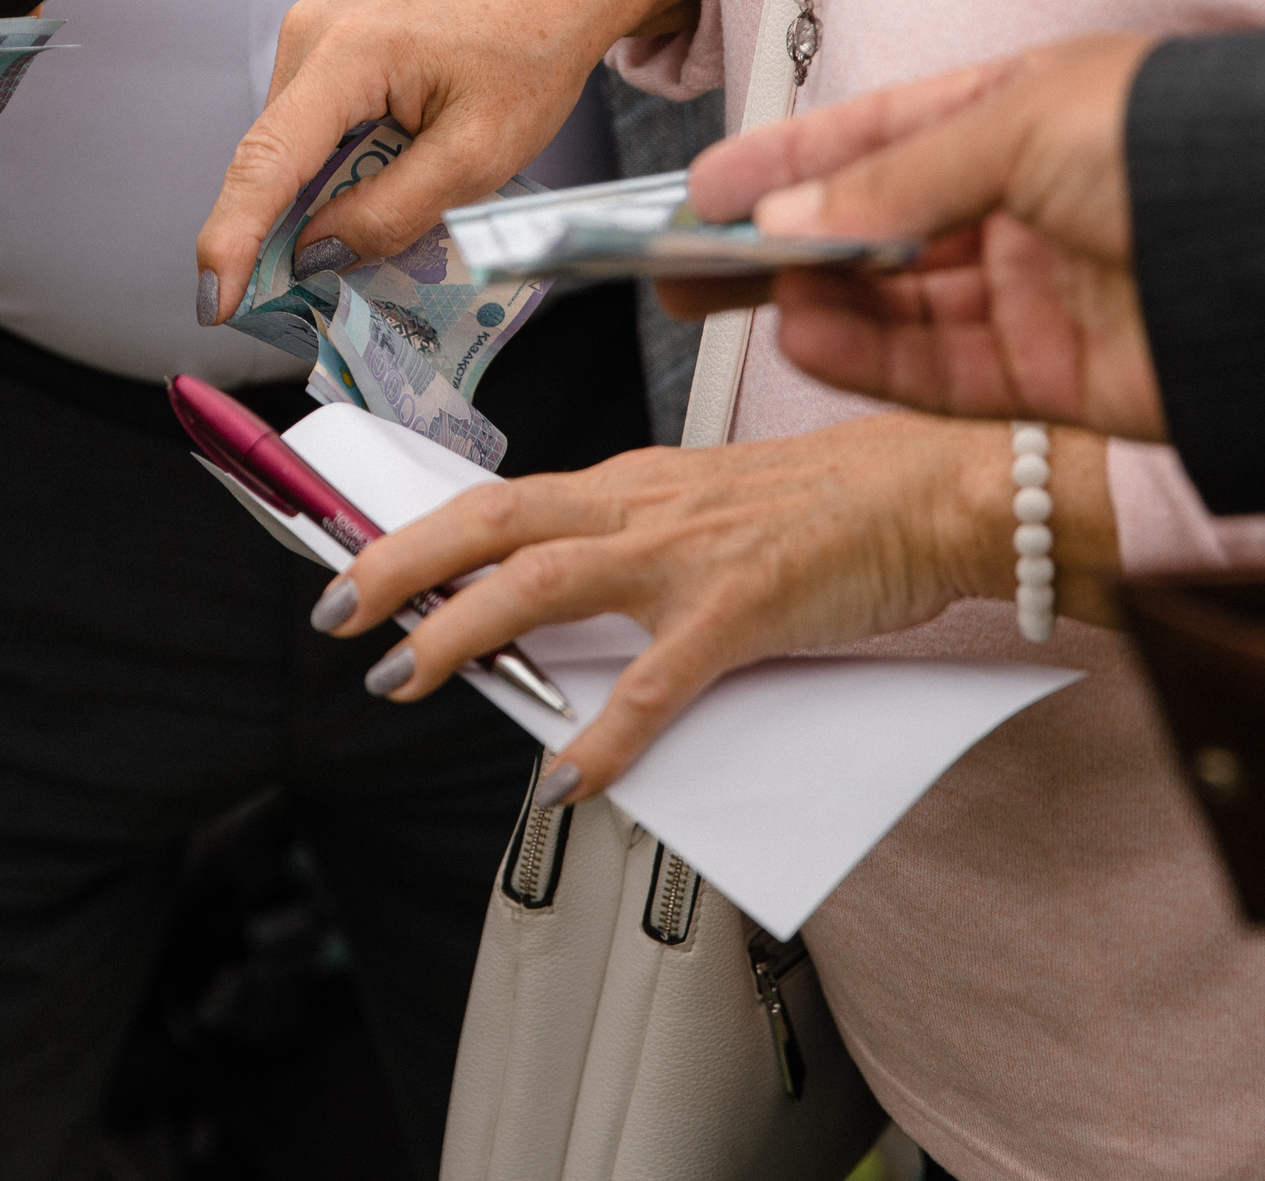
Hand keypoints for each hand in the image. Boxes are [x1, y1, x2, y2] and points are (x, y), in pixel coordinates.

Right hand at [194, 0, 700, 322]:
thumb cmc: (532, 49)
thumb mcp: (477, 155)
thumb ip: (391, 211)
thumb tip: (317, 253)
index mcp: (348, 54)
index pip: (266, 162)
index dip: (232, 241)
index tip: (214, 302)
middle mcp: (313, 34)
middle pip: (270, 161)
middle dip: (279, 234)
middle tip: (311, 299)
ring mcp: (316, 32)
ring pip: (290, 149)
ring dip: (313, 200)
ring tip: (370, 232)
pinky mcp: (330, 42)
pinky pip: (311, 127)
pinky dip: (331, 170)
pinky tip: (374, 188)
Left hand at [314, 413, 1115, 802]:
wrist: (931, 488)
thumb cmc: (827, 505)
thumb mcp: (703, 511)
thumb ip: (626, 551)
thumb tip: (545, 607)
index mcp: (627, 483)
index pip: (498, 501)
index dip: (416, 532)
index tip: (353, 563)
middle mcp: (639, 505)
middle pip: (488, 524)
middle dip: (397, 566)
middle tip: (334, 612)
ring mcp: (685, 555)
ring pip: (539, 585)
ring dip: (457, 633)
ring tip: (400, 680)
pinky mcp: (740, 609)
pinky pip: (654, 683)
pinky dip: (602, 736)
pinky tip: (565, 781)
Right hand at [655, 31, 1166, 439]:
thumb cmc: (1186, 154)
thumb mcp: (1020, 126)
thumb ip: (893, 179)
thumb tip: (787, 216)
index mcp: (1019, 116)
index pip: (876, 138)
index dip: (787, 161)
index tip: (706, 186)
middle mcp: (1022, 205)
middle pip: (871, 232)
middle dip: (777, 245)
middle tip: (687, 265)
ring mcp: (1035, 293)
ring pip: (893, 307)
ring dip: (814, 301)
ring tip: (744, 297)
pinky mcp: (1051, 378)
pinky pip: (934, 373)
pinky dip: (863, 358)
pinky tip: (806, 337)